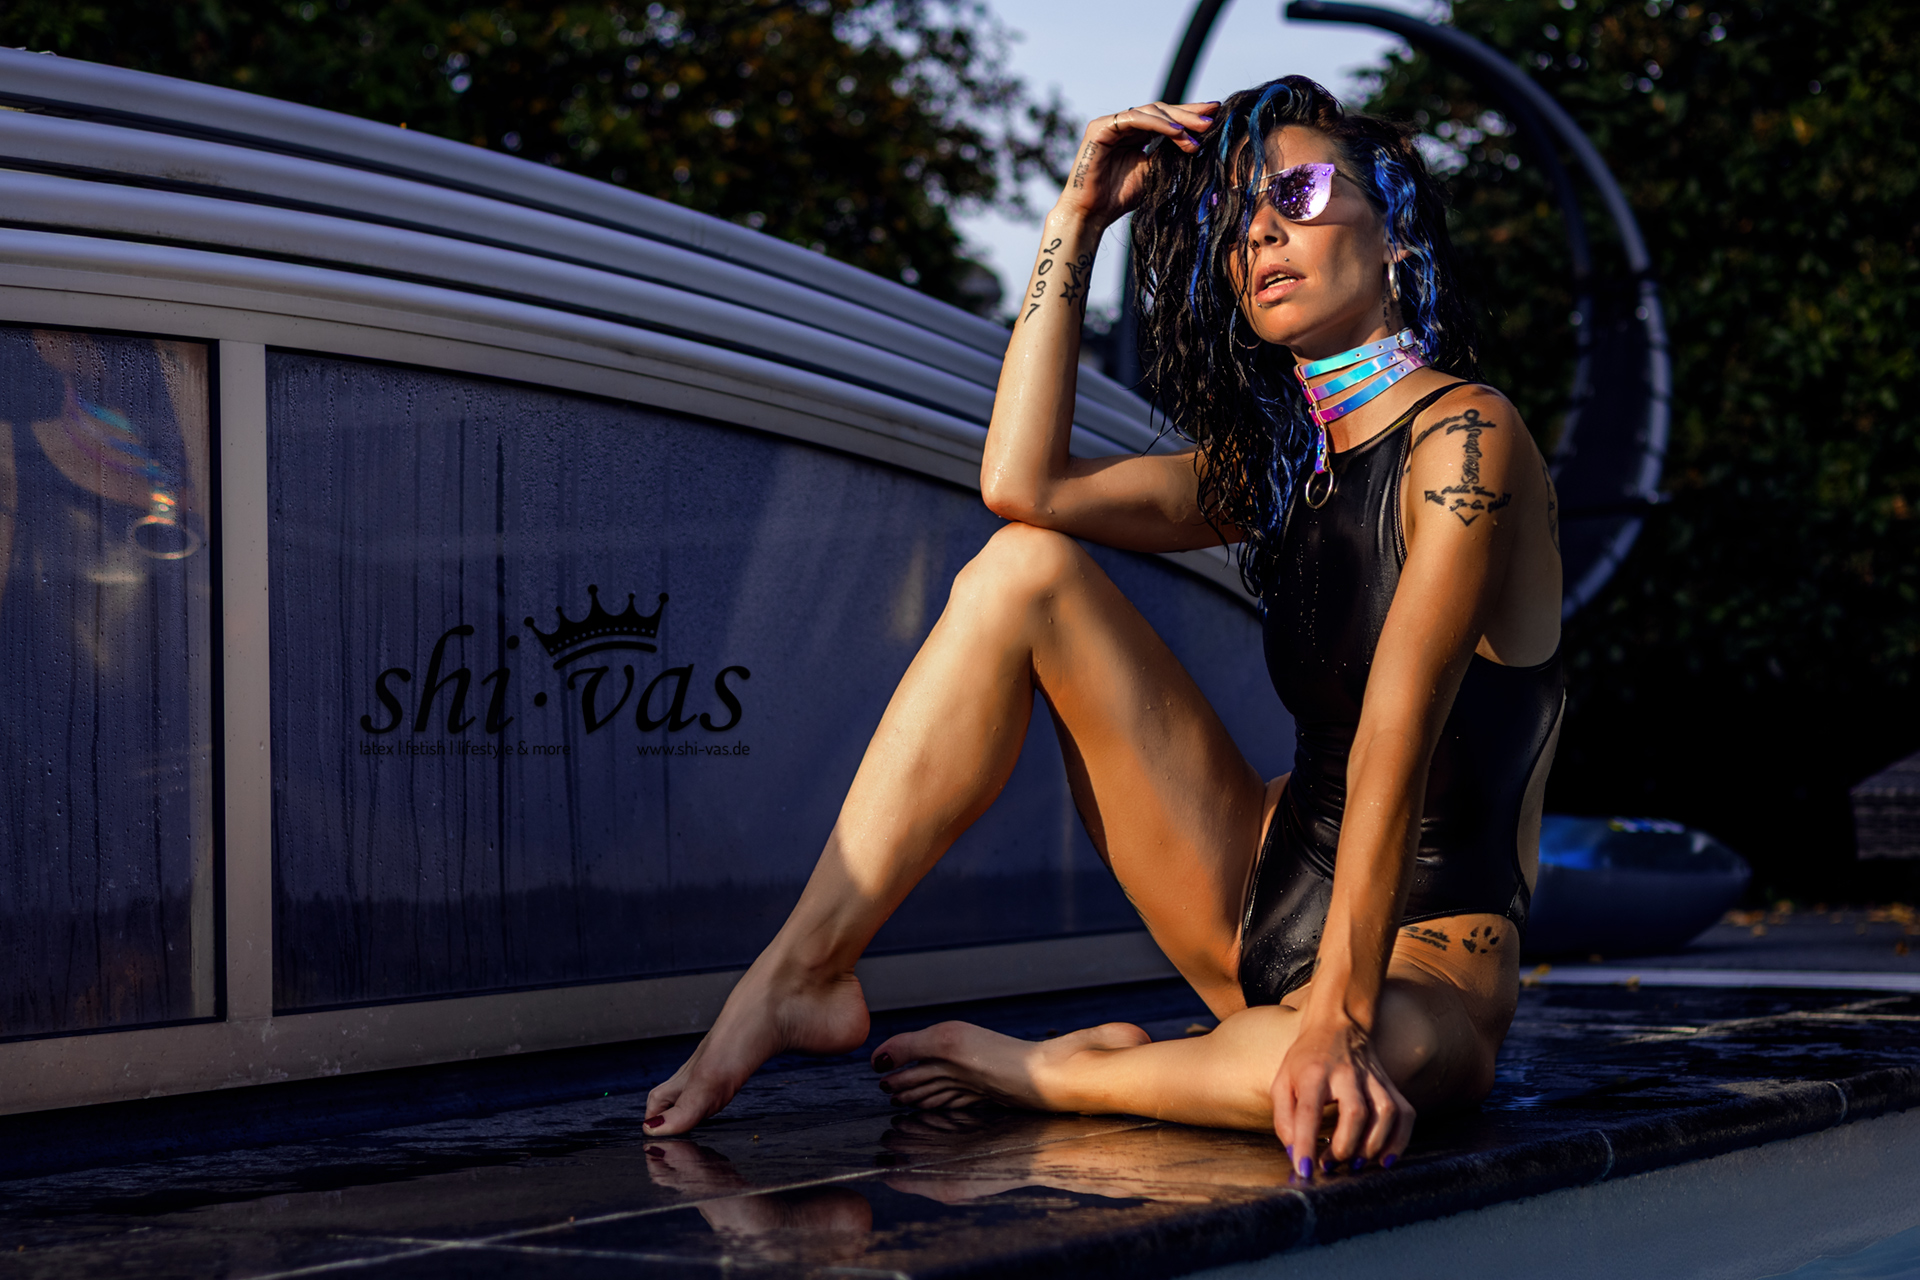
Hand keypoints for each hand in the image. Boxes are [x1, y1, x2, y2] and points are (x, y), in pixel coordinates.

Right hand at [1055, 101, 1218, 228]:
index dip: (1190, 117)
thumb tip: (1199, 140)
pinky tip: (1176, 132)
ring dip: (1176, 121)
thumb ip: (1169, 153)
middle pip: (1161, 111)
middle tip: (1212, 120)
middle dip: (1188, 115)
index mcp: (1136, 134)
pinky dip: (1157, 124)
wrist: (1092, 214)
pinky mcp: (1100, 128)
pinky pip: (1133, 119)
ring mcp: (1110, 123)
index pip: (1166, 118)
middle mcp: (1123, 125)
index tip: (1216, 117)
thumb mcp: (1154, 171)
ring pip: (1150, 112)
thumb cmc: (1120, 197)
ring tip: (1197, 133)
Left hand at [1271, 1010, 1413, 1176]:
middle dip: (1344, 1147)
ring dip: (1372, 1146)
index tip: (1304, 1171)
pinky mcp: (1391, 1085)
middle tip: (1330, 1165)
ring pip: (1385, 1114)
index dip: (1306, 1143)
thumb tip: (1295, 1154)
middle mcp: (1346, 1074)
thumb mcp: (1282, 1083)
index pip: (1309, 1110)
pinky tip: (1385, 1158)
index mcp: (1313, 1072)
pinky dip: (1400, 1140)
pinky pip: (1405, 1115)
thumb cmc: (1306, 1061)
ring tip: (1356, 1164)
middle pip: (1355, 1113)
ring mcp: (1373, 1078)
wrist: (1338, 1025)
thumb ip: (1284, 1119)